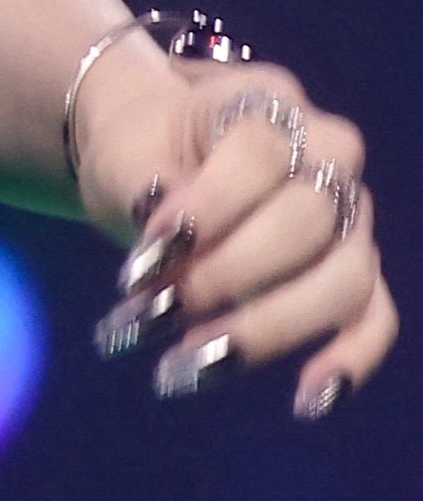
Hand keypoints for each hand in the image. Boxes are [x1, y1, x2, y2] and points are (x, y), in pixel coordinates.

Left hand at [77, 54, 394, 416]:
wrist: (154, 155)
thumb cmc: (141, 148)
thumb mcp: (124, 150)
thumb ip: (143, 182)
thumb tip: (163, 232)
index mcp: (269, 102)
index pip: (261, 152)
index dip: (209, 206)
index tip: (149, 249)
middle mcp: (328, 154)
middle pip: (308, 220)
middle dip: (229, 276)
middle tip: (156, 312)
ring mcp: (349, 215)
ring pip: (344, 277)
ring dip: (269, 327)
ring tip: (189, 364)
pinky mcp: (354, 270)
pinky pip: (375, 316)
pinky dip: (351, 358)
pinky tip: (308, 398)